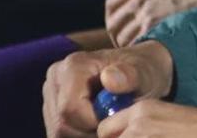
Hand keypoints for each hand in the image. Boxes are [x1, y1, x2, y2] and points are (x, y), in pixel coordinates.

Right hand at [43, 41, 173, 137]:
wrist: (139, 72)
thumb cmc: (143, 72)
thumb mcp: (145, 73)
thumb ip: (130, 76)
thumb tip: (109, 79)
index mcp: (74, 66)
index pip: (69, 109)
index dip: (92, 124)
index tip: (116, 122)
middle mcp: (56, 79)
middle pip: (61, 124)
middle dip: (88, 134)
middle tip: (114, 129)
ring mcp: (51, 94)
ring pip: (58, 132)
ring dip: (83, 137)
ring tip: (108, 128)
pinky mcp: (52, 109)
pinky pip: (59, 134)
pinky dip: (79, 136)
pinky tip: (98, 130)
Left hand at [105, 0, 196, 46]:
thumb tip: (131, 3)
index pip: (110, 4)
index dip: (110, 19)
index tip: (115, 28)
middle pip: (113, 22)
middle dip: (115, 36)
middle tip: (122, 45)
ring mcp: (145, 10)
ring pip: (123, 35)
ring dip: (126, 46)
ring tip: (133, 53)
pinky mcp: (155, 24)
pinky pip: (137, 42)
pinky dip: (137, 49)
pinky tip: (144, 53)